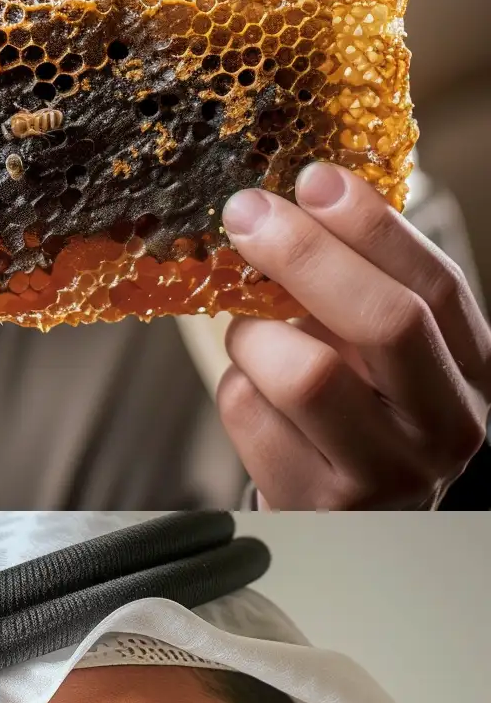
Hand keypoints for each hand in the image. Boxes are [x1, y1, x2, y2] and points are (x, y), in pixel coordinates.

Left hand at [217, 164, 490, 506]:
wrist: (346, 523)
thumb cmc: (359, 418)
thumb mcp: (383, 353)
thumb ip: (359, 289)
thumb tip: (295, 205)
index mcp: (473, 372)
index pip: (435, 286)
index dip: (371, 226)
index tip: (316, 179)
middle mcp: (444, 426)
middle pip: (381, 321)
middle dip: (307, 255)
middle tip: (248, 215)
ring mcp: (384, 473)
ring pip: (302, 373)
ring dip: (256, 334)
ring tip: (253, 336)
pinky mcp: (316, 503)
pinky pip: (249, 414)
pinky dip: (235, 389)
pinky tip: (253, 394)